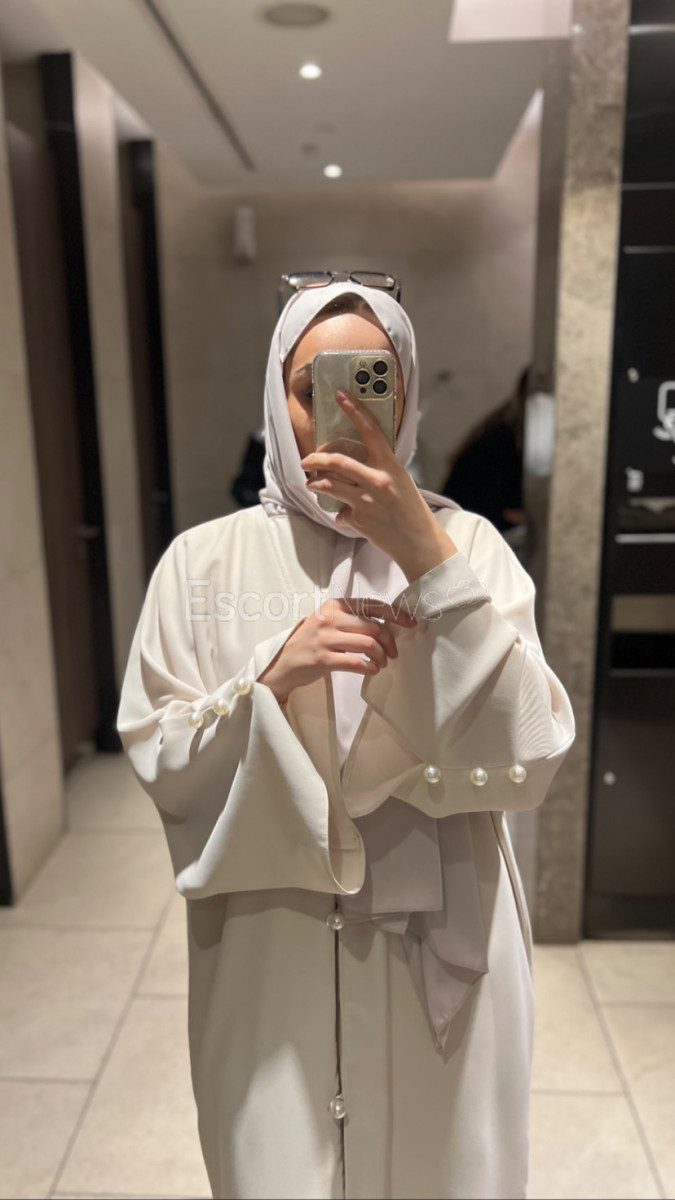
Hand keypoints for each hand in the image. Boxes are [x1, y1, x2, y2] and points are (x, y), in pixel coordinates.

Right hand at [258, 595, 416, 703]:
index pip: (372, 605)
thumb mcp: (328, 622)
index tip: (412, 623)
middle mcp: (330, 618)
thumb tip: (386, 625)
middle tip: (393, 654)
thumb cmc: (310, 643)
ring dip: (381, 656)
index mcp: (334, 606)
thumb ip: (352, 620)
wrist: (282, 664)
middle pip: (374, 626)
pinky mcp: (322, 659)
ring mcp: (325, 638)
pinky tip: (372, 670)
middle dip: (390, 642)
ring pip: (368, 644)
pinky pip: (356, 662)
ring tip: (381, 663)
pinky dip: (370, 667)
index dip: (396, 613)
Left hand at [300, 390, 458, 581]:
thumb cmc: (412, 510)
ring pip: (329, 486)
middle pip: (337, 462)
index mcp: (391, 466)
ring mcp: (366, 502)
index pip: (371, 431)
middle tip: (307, 460)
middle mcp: (377, 481)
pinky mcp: (359, 521)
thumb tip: (357, 461)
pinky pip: (339, 513)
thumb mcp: (401, 481)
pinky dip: (340, 514)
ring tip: (313, 483)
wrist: (419, 543)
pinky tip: (346, 516)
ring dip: (316, 484)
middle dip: (316, 459)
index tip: (341, 396)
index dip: (354, 411)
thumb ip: (381, 469)